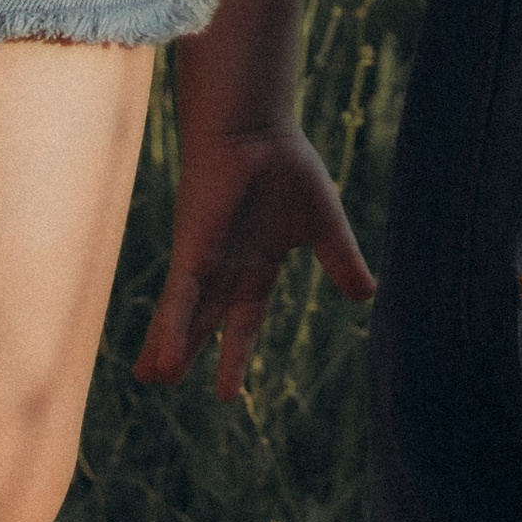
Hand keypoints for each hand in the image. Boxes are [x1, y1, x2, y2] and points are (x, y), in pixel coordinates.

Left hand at [132, 124, 375, 402]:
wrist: (259, 129)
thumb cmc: (288, 165)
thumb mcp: (324, 224)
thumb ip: (342, 260)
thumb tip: (370, 295)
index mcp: (257, 264)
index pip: (244, 321)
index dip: (235, 354)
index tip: (226, 392)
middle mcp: (227, 267)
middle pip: (205, 321)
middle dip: (186, 351)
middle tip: (162, 381)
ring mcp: (206, 262)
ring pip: (184, 316)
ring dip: (169, 347)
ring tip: (152, 380)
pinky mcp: (192, 253)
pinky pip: (179, 301)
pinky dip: (171, 331)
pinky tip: (161, 361)